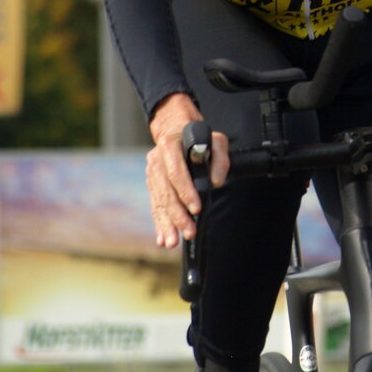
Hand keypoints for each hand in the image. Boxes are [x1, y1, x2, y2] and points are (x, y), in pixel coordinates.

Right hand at [145, 93, 228, 248]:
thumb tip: (215, 182)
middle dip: (177, 215)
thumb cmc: (199, 136)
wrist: (176, 129)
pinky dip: (159, 223)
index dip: (185, 192)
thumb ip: (220, 158)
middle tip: (189, 232)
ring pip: (158, 202)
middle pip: (165, 192)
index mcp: (169, 146)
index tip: (196, 209)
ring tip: (173, 242)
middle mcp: (156, 160)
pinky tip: (162, 238)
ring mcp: (151, 173)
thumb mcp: (216, 139)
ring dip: (166, 224)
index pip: (175, 172)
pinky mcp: (152, 184)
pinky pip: (155, 206)